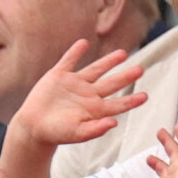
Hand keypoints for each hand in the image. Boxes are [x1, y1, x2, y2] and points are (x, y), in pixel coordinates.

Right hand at [12, 39, 146, 145]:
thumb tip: (114, 123)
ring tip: (123, 53)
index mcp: (95, 109)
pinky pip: (69, 61)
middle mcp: (88, 94)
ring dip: (109, 61)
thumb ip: (95, 130)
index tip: (145, 97)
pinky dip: (75, 52)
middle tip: (141, 70)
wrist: (33, 127)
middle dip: (126, 76)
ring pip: (95, 69)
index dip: (131, 101)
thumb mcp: (77, 134)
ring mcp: (74, 84)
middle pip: (111, 84)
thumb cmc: (56, 134)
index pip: (118, 104)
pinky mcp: (58, 76)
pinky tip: (84, 43)